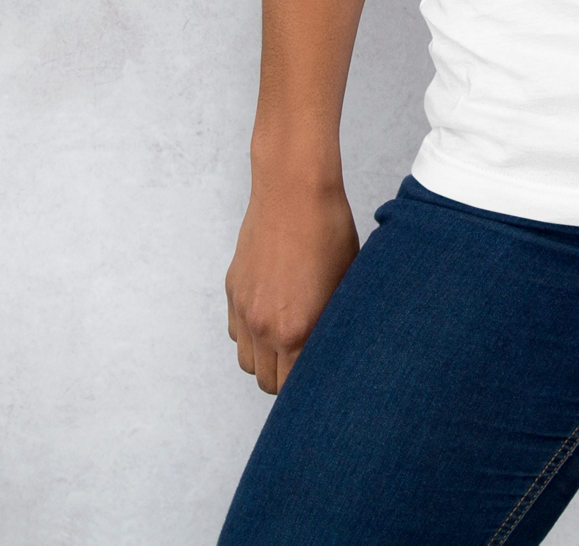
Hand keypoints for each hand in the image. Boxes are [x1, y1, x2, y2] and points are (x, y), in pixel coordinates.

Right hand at [224, 175, 360, 393]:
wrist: (294, 190)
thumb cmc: (329, 231)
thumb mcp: (345, 282)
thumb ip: (334, 325)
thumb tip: (338, 350)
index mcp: (298, 331)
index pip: (297, 388)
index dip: (311, 386)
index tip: (323, 377)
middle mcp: (265, 328)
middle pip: (269, 383)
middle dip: (288, 378)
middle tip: (308, 360)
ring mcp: (244, 310)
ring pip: (248, 362)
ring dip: (266, 359)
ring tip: (289, 339)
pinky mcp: (232, 291)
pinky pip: (236, 333)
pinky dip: (250, 335)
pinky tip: (272, 314)